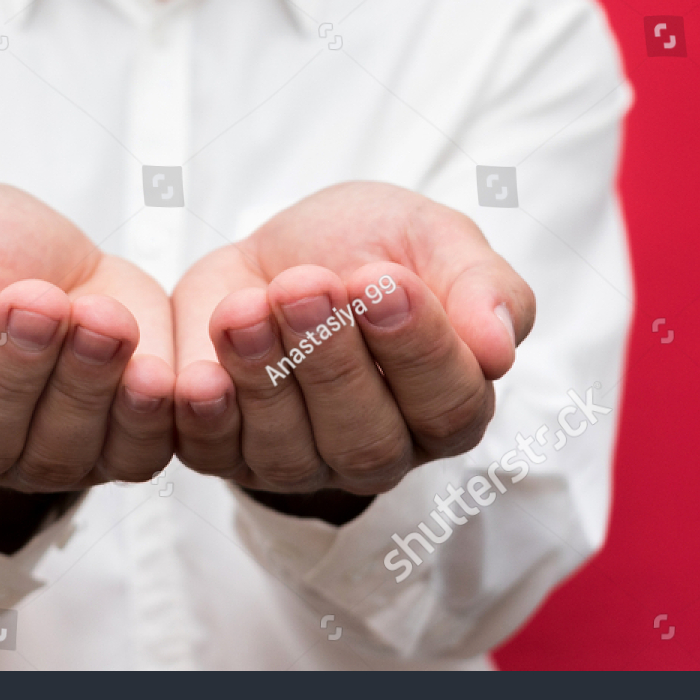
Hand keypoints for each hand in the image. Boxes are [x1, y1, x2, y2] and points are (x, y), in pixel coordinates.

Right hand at [0, 184, 174, 497]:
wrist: (61, 257)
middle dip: (11, 367)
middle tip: (36, 301)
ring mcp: (37, 462)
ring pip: (55, 452)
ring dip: (81, 383)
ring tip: (100, 317)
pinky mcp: (112, 455)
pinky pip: (131, 457)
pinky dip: (145, 418)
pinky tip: (153, 372)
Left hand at [170, 182, 534, 497]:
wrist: (280, 247)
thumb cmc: (371, 246)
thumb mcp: (433, 238)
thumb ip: (480, 286)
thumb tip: (498, 348)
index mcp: (449, 404)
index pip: (448, 404)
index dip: (417, 348)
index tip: (384, 282)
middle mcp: (381, 449)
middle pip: (366, 438)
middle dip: (331, 359)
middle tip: (305, 286)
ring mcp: (302, 461)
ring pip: (289, 453)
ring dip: (265, 377)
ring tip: (245, 308)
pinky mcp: (228, 453)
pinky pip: (214, 457)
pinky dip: (205, 419)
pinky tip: (200, 376)